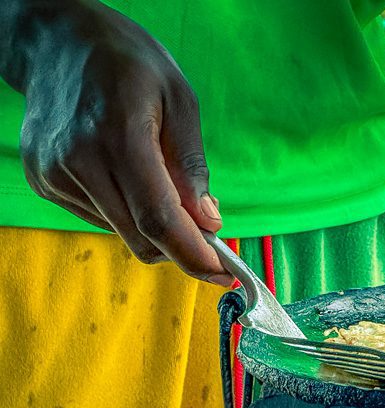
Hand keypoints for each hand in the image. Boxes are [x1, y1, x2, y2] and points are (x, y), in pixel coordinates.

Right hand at [1, 0, 231, 284]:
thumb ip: (192, 165)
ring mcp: (55, 174)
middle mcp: (79, 160)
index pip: (159, 219)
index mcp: (119, 136)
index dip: (195, 255)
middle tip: (211, 241)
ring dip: (155, 229)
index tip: (225, 273)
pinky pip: (100, 219)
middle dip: (183, 250)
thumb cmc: (128, 63)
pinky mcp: (44, 182)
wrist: (57, 42)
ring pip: (122, 233)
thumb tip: (209, 222)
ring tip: (165, 188)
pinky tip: (129, 178)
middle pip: (141, 237)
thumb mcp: (179, 99)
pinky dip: (127, 214)